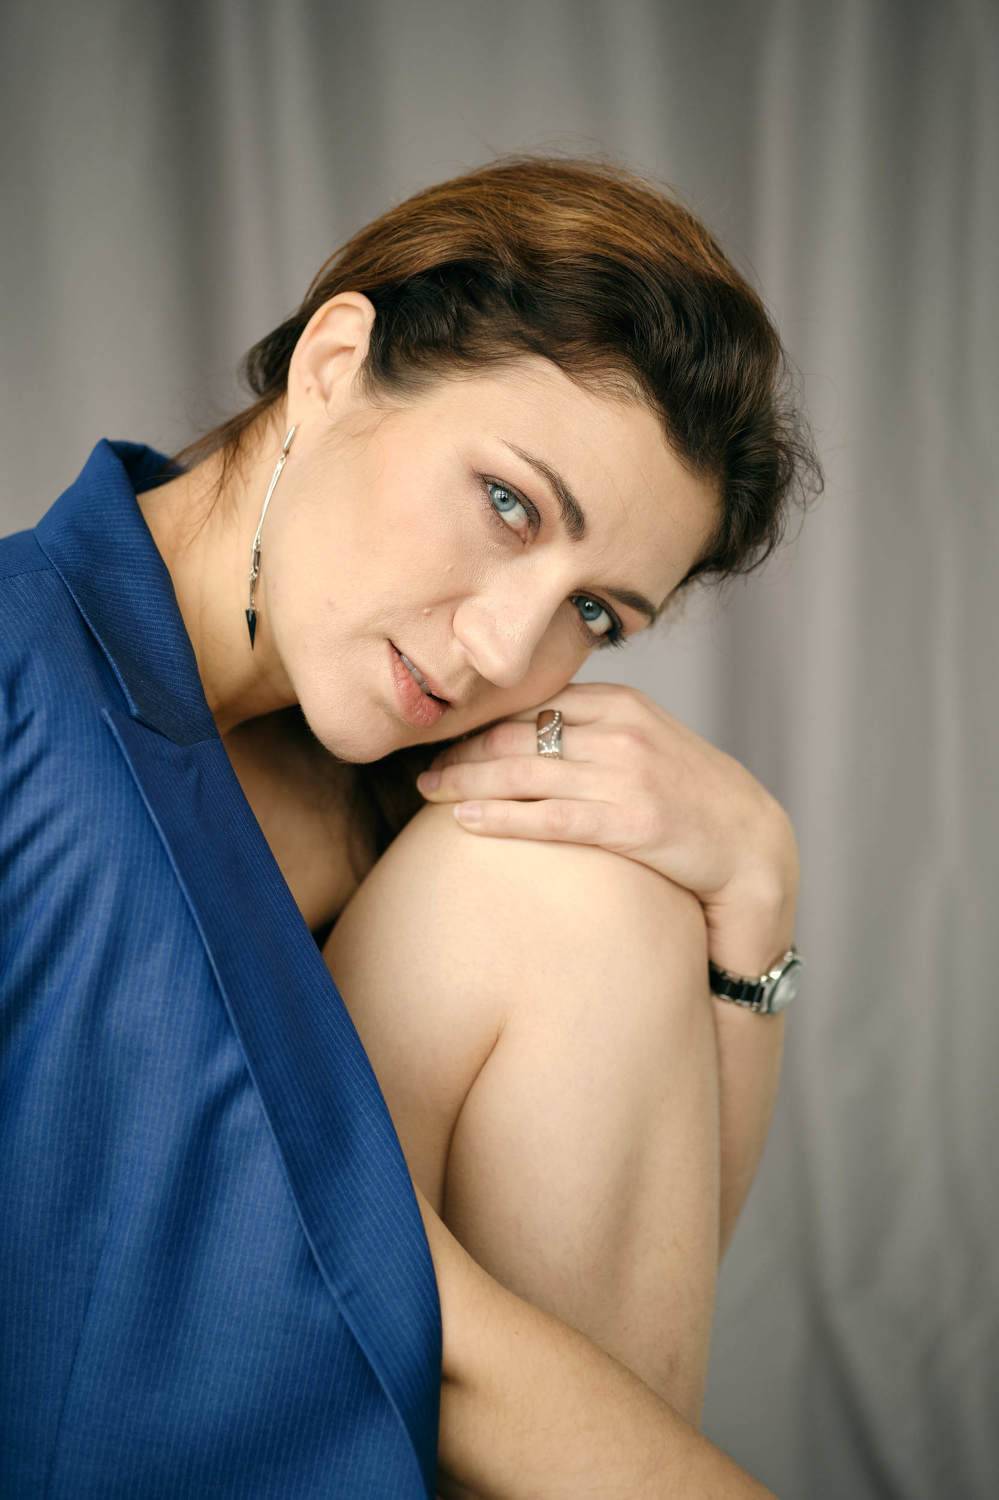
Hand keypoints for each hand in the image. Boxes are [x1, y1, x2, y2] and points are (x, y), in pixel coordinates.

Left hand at [415, 683, 799, 975]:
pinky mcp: (631, 824)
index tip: (444, 737)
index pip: (532, 703)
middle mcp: (621, 731)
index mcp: (622, 703)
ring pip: (525, 773)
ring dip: (466, 782)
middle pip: (519, 734)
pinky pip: (549, 818)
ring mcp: (626, 776)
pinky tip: (464, 821)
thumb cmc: (690, 798)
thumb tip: (529, 730)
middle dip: (463, 751)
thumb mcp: (646, 742)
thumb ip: (595, 729)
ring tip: (426, 792)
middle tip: (422, 767)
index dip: (480, 721)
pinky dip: (501, 817)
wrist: (752, 846)